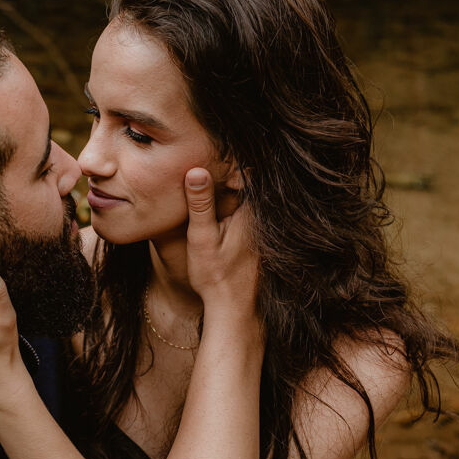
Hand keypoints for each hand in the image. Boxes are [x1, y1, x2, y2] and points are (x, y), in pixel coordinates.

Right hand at [183, 168, 259, 324]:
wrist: (232, 308)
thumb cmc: (215, 276)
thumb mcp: (202, 237)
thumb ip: (201, 203)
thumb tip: (196, 170)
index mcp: (252, 212)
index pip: (247, 171)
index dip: (230, 158)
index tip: (212, 149)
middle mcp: (262, 218)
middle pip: (249, 183)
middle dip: (230, 170)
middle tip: (208, 158)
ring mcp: (262, 229)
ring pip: (249, 197)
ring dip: (232, 187)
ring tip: (208, 175)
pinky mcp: (258, 239)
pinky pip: (248, 211)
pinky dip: (235, 202)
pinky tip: (216, 203)